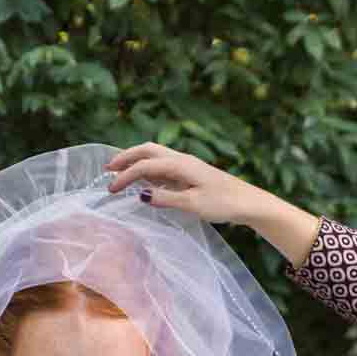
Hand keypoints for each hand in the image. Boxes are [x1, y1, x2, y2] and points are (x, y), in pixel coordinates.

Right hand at [104, 143, 320, 265]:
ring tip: (120, 172)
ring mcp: (186, 165)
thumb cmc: (224, 203)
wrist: (249, 202)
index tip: (110, 191)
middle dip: (125, 158)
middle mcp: (181, 160)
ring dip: (136, 161)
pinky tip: (144, 183)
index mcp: (180, 165)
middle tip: (107, 170)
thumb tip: (141, 195)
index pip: (144, 166)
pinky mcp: (191, 174)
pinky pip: (163, 166)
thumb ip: (166, 199)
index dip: (124, 177)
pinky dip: (148, 170)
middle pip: (147, 151)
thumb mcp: (193, 204)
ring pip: (155, 156)